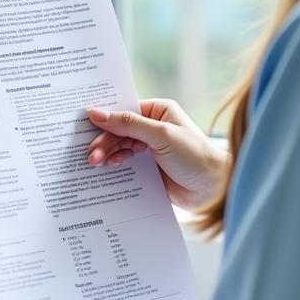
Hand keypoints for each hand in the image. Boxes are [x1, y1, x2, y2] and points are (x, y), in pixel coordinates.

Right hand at [87, 99, 229, 210]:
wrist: (214, 190)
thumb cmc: (195, 156)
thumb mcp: (161, 136)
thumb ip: (128, 124)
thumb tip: (97, 113)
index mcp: (158, 111)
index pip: (124, 109)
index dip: (105, 116)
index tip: (84, 123)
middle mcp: (153, 126)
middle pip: (119, 130)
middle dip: (104, 141)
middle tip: (91, 154)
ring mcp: (150, 147)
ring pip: (120, 146)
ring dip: (107, 154)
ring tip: (96, 163)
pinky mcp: (148, 166)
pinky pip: (126, 162)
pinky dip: (116, 164)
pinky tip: (109, 168)